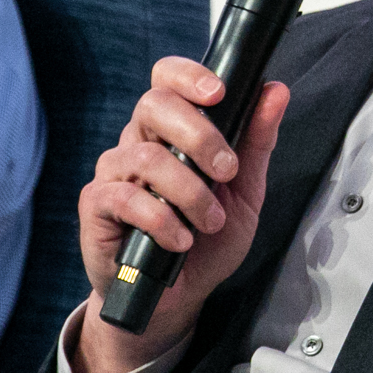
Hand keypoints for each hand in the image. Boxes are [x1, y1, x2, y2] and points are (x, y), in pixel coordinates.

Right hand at [73, 56, 288, 372]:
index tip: (218, 93)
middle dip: (198, 134)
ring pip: (145, 156)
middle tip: (227, 170)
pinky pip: (124, 197)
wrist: (176, 297)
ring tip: (210, 221)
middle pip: (153, 104)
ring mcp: (114, 171)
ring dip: (189, 191)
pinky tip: (180, 240)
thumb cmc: (207, 239)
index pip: (166, 78)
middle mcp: (138, 140)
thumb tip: (275, 90)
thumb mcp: (245, 190)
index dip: (188, 75)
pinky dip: (161, 220)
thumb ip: (257, 141)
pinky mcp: (97, 205)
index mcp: (172, 128)